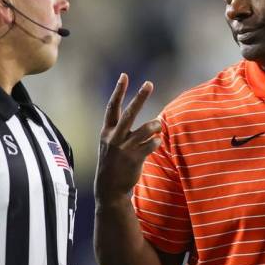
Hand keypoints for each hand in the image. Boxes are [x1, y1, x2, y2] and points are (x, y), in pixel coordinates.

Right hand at [95, 73, 161, 201]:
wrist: (110, 189)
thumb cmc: (113, 163)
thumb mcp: (111, 144)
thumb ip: (124, 130)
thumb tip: (153, 121)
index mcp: (107, 132)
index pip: (112, 107)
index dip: (118, 91)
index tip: (124, 76)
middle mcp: (114, 138)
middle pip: (129, 113)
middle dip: (139, 97)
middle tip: (149, 83)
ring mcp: (125, 148)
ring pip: (146, 129)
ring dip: (155, 125)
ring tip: (157, 126)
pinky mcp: (135, 158)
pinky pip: (152, 144)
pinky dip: (156, 141)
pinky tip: (156, 142)